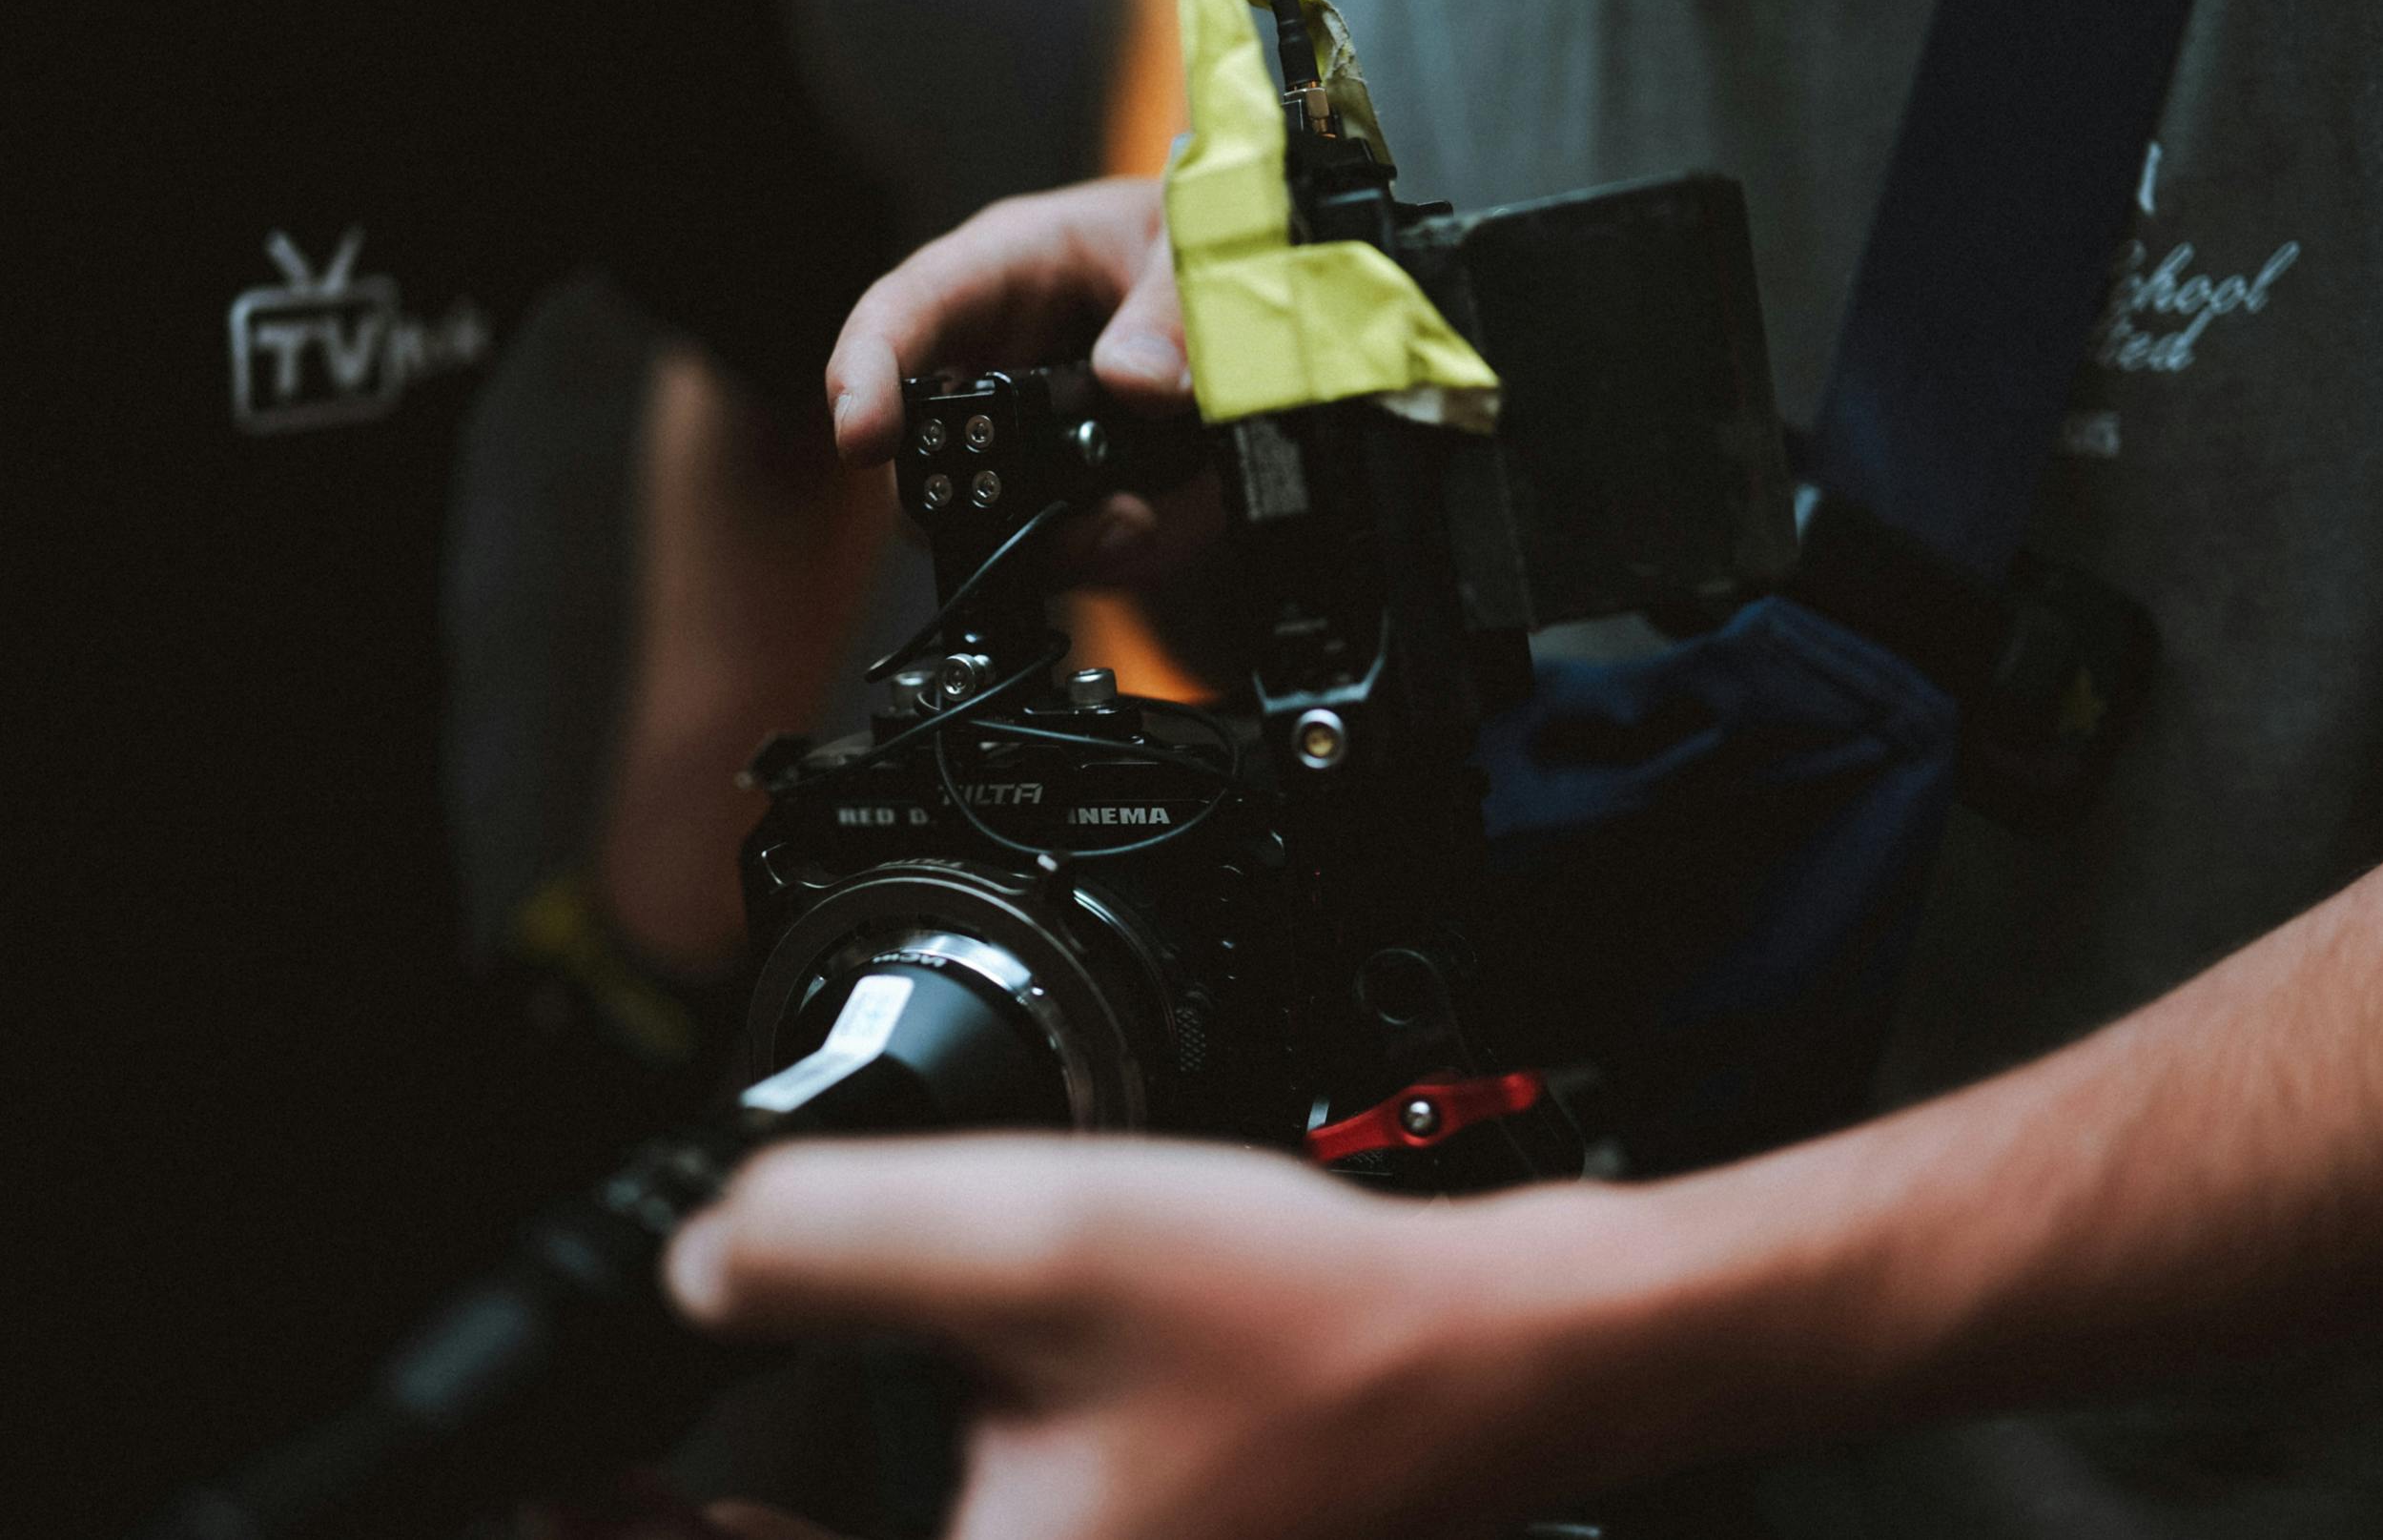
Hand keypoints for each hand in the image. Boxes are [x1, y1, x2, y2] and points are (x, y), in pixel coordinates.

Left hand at [665, 1137, 1637, 1539]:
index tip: (538, 1482)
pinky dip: (829, 1523)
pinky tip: (795, 1464)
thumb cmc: (1308, 1333)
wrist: (1482, 1359)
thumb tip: (699, 1254)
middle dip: (668, 1533)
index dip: (610, 1536)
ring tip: (636, 1480)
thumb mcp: (1040, 1239)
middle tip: (571, 1481)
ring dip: (741, 1530)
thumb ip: (828, 1235)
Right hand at [824, 178, 1216, 586]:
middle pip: (923, 454)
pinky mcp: (1062, 500)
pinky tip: (1156, 515)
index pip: (901, 315)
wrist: (1243, 299)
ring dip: (1062, 541)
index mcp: (1003, 271)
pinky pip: (1062, 553)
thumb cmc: (1191, 240)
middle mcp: (991, 364)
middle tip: (1061, 507)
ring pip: (988, 527)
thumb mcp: (1194, 249)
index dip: (863, 374)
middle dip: (972, 498)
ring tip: (1140, 514)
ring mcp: (1019, 443)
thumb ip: (1173, 312)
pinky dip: (1112, 553)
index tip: (862, 439)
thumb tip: (1136, 382)